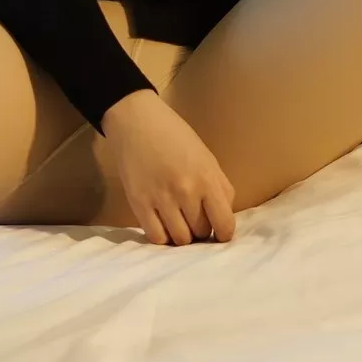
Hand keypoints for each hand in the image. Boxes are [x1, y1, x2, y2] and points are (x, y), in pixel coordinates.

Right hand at [93, 90, 236, 243]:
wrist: (137, 122)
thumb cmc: (175, 137)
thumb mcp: (207, 158)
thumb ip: (220, 187)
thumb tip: (223, 217)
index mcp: (207, 178)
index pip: (224, 224)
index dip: (224, 234)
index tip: (219, 233)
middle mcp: (186, 192)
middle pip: (200, 233)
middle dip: (201, 230)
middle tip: (194, 219)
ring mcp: (161, 199)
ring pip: (179, 239)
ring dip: (182, 235)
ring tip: (178, 222)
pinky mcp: (138, 203)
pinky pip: (156, 236)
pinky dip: (162, 237)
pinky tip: (162, 225)